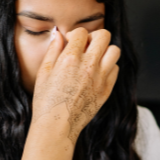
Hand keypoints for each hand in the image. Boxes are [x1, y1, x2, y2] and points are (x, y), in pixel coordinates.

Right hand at [32, 27, 119, 143]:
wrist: (57, 127)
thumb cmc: (46, 102)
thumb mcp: (43, 73)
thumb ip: (53, 50)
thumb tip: (58, 34)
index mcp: (70, 59)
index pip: (82, 32)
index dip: (76, 34)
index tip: (71, 42)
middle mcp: (88, 66)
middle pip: (103, 36)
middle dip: (94, 37)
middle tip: (86, 46)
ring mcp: (100, 78)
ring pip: (114, 51)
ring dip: (105, 50)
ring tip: (95, 58)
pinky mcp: (106, 90)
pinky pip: (115, 69)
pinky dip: (108, 67)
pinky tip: (97, 73)